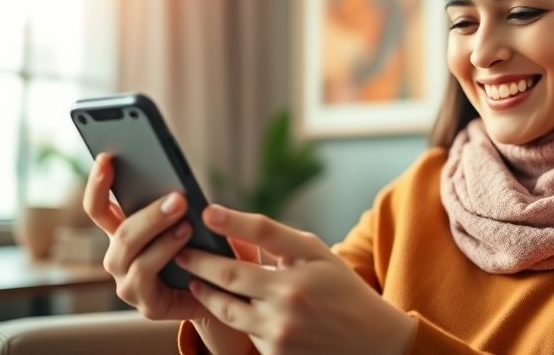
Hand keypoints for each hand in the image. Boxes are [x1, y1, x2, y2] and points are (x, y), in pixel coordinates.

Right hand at [82, 153, 255, 352]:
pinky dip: (164, 254)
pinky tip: (186, 242)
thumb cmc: (210, 252)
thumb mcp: (195, 222)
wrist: (228, 294)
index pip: (99, 207)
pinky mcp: (145, 304)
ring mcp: (127, 282)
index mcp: (124, 233)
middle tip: (177, 197)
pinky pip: (145, 275)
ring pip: (128, 250)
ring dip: (156, 230)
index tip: (107, 157)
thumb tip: (178, 183)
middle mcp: (119, 257)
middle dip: (148, 211)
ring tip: (185, 221)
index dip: (98, 183)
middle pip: (118, 229)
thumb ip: (180, 205)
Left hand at [174, 205, 416, 354]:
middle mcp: (290, 299)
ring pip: (227, 309)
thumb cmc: (341, 289)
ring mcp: (280, 332)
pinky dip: (236, 319)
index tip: (205, 211)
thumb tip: (234, 226)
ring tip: (195, 281)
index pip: (262, 234)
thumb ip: (279, 241)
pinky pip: (245, 333)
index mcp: (303, 268)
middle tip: (182, 252)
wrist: (371, 342)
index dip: (231, 221)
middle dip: (199, 262)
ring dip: (206, 294)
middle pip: (230, 275)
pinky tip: (228, 306)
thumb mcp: (319, 256)